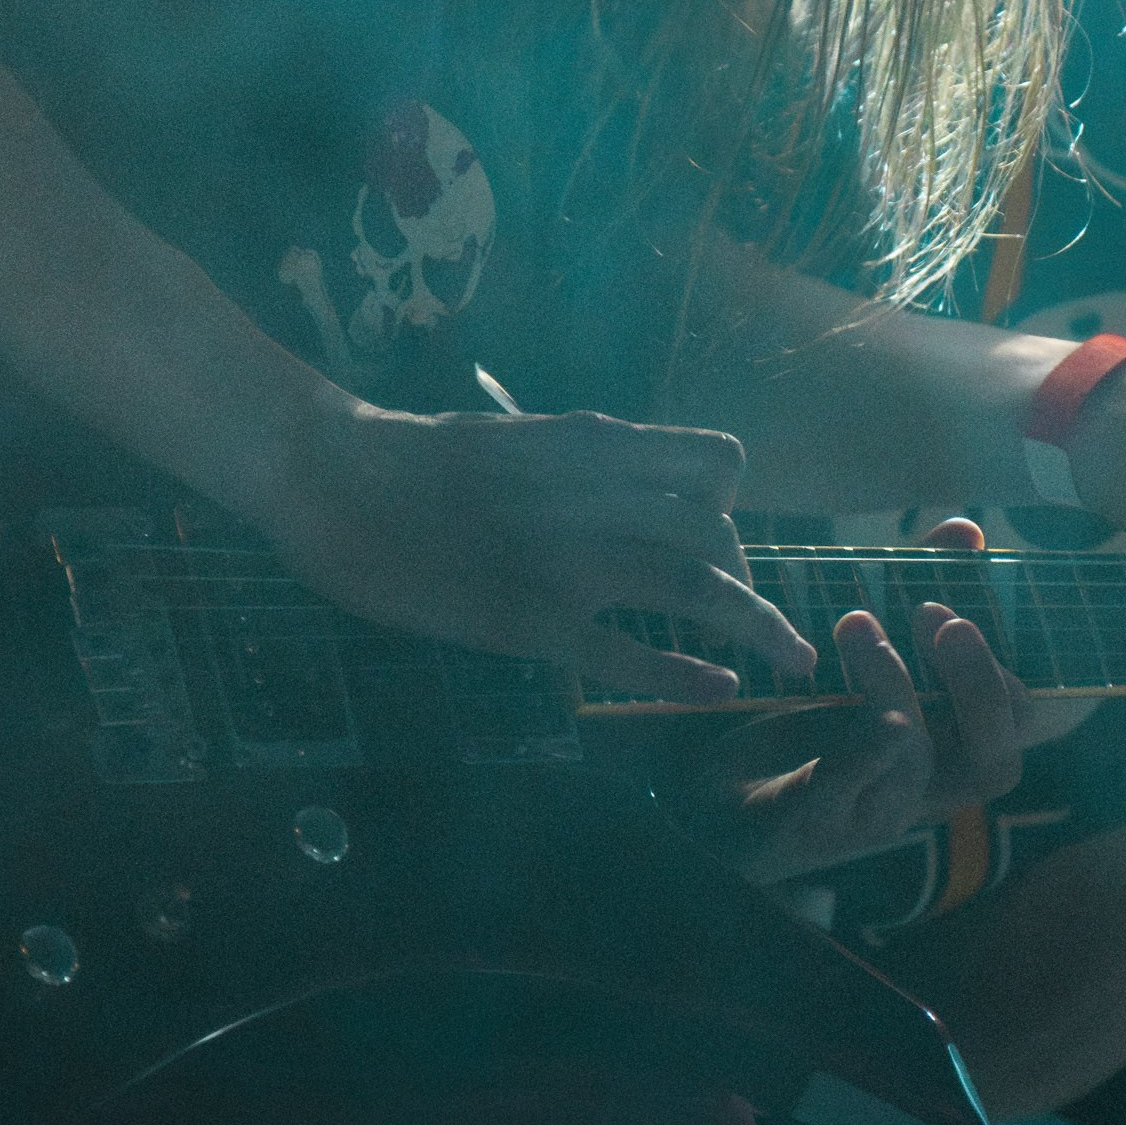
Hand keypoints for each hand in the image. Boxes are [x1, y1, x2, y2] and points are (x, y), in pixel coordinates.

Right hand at [272, 400, 815, 702]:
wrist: (333, 475)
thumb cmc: (418, 457)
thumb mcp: (525, 434)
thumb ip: (589, 460)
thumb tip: (637, 481)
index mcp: (597, 445)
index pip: (716, 466)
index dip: (733, 506)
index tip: (719, 536)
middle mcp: (599, 497)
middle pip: (719, 537)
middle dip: (746, 581)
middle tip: (744, 616)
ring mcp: (569, 561)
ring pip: (697, 590)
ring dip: (758, 628)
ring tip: (793, 661)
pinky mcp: (531, 620)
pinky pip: (627, 655)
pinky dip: (682, 676)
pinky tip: (719, 690)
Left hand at [701, 520, 1030, 885]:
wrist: (688, 788)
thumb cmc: (785, 717)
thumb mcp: (854, 652)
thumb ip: (913, 593)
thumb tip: (968, 532)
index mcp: (936, 753)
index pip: (1014, 730)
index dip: (1006, 673)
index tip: (962, 608)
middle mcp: (912, 793)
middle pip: (994, 764)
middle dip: (980, 688)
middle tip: (941, 618)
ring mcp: (859, 816)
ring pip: (916, 766)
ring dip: (895, 684)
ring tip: (856, 624)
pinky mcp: (797, 826)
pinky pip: (840, 793)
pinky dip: (857, 746)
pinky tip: (848, 695)